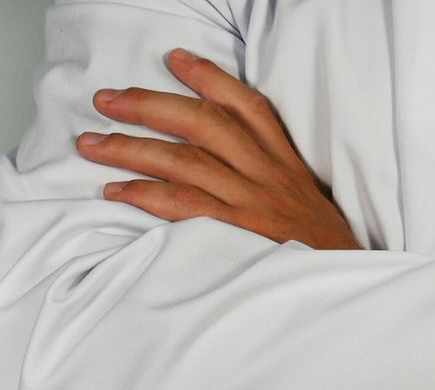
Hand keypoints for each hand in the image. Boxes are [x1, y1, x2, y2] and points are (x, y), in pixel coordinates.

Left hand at [75, 47, 360, 249]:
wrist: (343, 285)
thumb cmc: (321, 250)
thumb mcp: (306, 202)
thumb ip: (272, 178)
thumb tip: (224, 162)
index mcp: (285, 163)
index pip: (248, 107)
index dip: (209, 78)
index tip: (175, 59)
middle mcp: (267, 175)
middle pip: (203, 123)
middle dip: (149, 105)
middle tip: (106, 100)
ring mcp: (251, 203)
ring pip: (183, 160)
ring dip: (131, 148)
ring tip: (91, 143)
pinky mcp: (237, 234)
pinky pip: (183, 206)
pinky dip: (145, 195)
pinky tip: (116, 190)